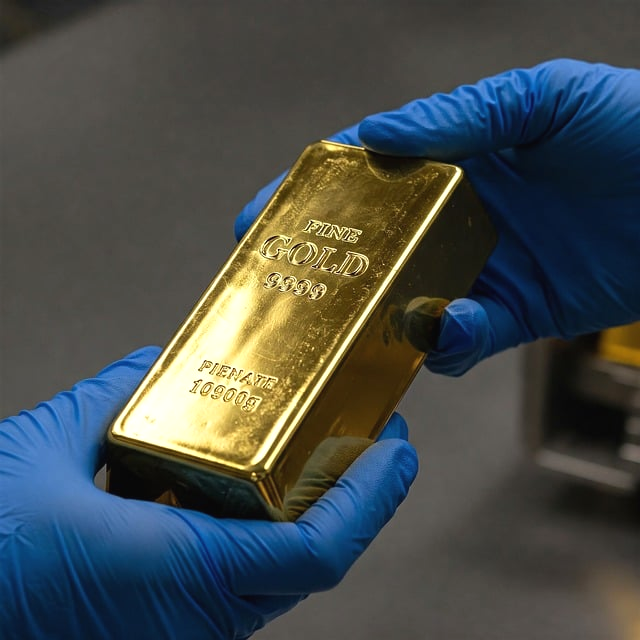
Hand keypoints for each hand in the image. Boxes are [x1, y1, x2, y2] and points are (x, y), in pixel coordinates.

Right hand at [0, 347, 416, 638]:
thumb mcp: (43, 452)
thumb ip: (106, 400)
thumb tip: (148, 368)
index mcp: (180, 572)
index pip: (318, 551)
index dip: (372, 500)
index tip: (397, 450)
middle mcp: (196, 616)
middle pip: (315, 560)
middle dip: (357, 499)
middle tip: (370, 440)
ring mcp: (186, 627)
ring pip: (283, 572)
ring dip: (317, 514)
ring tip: (327, 455)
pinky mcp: (168, 621)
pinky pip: (242, 576)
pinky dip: (266, 528)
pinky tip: (254, 486)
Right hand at [235, 59, 639, 374]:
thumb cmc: (636, 129)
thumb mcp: (545, 98)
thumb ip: (462, 116)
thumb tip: (378, 135)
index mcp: (458, 162)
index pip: (369, 177)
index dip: (315, 195)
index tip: (265, 213)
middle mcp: (460, 219)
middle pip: (377, 249)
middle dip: (331, 270)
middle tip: (289, 286)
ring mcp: (483, 268)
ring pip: (410, 303)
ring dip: (387, 317)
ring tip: (376, 319)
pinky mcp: (515, 313)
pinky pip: (464, 338)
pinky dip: (449, 341)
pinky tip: (452, 328)